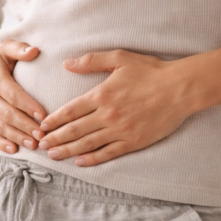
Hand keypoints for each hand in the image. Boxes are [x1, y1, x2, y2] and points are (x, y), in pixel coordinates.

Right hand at [0, 39, 47, 154]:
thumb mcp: (4, 49)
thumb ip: (19, 48)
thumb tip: (35, 51)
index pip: (13, 95)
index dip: (28, 106)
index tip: (43, 115)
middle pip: (8, 114)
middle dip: (25, 125)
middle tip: (42, 134)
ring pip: (0, 127)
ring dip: (17, 137)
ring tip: (33, 144)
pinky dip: (0, 144)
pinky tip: (13, 150)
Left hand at [37, 49, 198, 166]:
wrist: (180, 88)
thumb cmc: (151, 70)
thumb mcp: (119, 58)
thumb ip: (91, 61)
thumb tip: (67, 64)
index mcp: (102, 94)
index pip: (70, 110)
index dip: (54, 120)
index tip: (42, 126)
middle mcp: (108, 114)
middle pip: (75, 130)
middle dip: (55, 138)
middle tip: (40, 145)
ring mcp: (121, 130)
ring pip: (88, 144)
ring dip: (68, 150)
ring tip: (53, 156)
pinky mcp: (134, 141)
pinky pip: (109, 153)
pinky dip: (93, 159)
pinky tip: (80, 162)